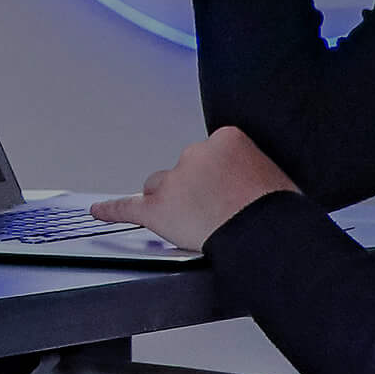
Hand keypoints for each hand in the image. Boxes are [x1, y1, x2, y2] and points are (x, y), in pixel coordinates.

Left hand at [88, 126, 298, 251]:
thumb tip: (244, 185)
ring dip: (172, 203)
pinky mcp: (157, 209)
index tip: (230, 191)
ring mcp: (173, 180)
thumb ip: (247, 171)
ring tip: (198, 223)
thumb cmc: (276, 210)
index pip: (210, 155)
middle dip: (195, 190)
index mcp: (225, 139)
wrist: (268, 234)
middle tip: (219, 212)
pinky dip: (111, 210)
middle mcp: (194, 154)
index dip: (219, 178)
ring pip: (160, 188)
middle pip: (183, 171)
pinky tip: (98, 211)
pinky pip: (126, 208)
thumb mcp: (273, 174)